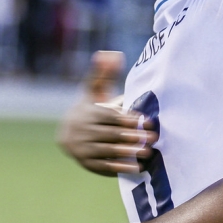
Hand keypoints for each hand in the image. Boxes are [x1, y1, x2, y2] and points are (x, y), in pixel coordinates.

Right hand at [57, 51, 154, 176]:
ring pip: (109, 151)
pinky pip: (106, 166)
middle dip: (134, 136)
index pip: (111, 117)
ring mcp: (84, 149)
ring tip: (149, 153)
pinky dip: (122, 167)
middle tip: (154, 138)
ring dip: (130, 153)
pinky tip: (139, 168)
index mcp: (88, 114)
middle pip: (112, 134)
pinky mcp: (87, 163)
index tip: (149, 121)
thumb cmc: (90, 108)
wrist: (68, 133)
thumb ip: (104, 73)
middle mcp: (84, 132)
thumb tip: (111, 54)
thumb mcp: (94, 91)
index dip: (130, 119)